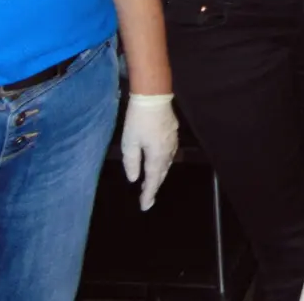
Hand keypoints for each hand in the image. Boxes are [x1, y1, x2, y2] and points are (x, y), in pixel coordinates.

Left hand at [121, 93, 178, 210]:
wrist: (154, 96)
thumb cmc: (138, 120)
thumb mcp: (129, 142)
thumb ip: (132, 162)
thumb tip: (134, 179)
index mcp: (156, 156)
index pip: (153, 180)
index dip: (148, 194)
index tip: (144, 207)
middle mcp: (168, 152)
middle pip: (162, 173)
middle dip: (154, 186)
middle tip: (147, 199)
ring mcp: (173, 142)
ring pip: (167, 164)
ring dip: (159, 175)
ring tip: (152, 183)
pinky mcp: (173, 133)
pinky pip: (170, 154)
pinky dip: (163, 163)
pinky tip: (159, 162)